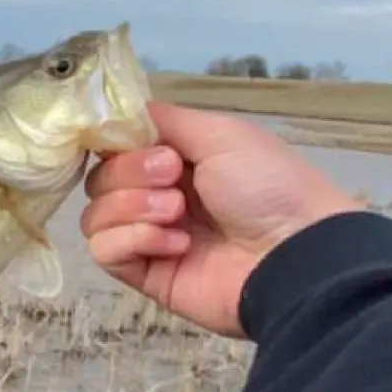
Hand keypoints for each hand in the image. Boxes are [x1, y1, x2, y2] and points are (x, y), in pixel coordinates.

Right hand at [79, 100, 363, 336]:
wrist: (296, 255)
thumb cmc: (267, 185)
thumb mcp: (221, 133)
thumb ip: (163, 120)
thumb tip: (116, 116)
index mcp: (175, 159)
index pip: (114, 146)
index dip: (111, 141)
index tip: (126, 139)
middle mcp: (158, 195)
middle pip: (100, 178)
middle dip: (130, 173)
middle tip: (173, 177)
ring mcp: (150, 237)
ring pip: (95, 215)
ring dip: (132, 207)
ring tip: (178, 214)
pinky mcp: (148, 275)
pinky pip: (105, 252)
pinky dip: (133, 240)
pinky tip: (176, 244)